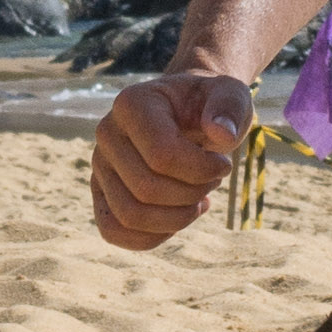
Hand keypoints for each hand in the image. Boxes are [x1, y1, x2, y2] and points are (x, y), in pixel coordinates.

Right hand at [90, 66, 250, 249]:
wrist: (189, 112)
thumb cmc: (209, 105)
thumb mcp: (230, 94)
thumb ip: (230, 107)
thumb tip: (222, 135)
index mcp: (131, 104)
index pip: (162, 155)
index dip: (201, 170)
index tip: (224, 164)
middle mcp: (107, 134)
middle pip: (146, 190)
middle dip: (192, 195)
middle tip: (213, 181)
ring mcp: (101, 165)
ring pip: (130, 217)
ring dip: (176, 219)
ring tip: (198, 200)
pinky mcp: (102, 192)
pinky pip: (114, 232)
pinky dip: (152, 236)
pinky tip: (180, 216)